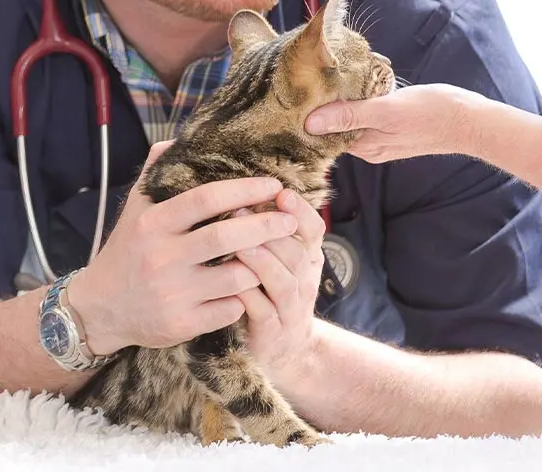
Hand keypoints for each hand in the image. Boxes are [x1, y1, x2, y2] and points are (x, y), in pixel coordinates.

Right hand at [67, 142, 295, 353]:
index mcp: (152, 223)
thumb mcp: (134, 209)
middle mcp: (161, 257)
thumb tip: (182, 139)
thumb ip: (158, 172)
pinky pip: (230, 309)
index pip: (206, 198)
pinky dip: (243, 298)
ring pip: (236, 277)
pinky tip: (246, 289)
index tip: (273, 186)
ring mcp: (172, 293)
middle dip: (266, 225)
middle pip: (227, 237)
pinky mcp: (181, 324)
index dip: (244, 189)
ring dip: (260, 265)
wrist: (100, 309)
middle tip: (290, 219)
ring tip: (273, 255)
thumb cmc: (127, 251)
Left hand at [233, 189, 323, 382]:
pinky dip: (246, 294)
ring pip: (282, 280)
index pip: (314, 230)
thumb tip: (246, 189)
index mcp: (308, 259)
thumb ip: (271, 231)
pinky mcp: (271, 331)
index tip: (281, 192)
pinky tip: (227, 280)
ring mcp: (290, 309)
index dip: (300, 211)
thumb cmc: (272, 294)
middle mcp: (305, 281)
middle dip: (269, 231)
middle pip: (296, 251)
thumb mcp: (281, 261)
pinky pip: (262, 310)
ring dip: (260, 260)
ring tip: (236, 243)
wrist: (284, 351)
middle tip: (241, 211)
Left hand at [304, 83, 479, 163]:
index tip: (293, 94)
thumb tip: (309, 123)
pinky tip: (356, 84)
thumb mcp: (386, 111)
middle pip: (335, 126)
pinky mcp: (393, 125)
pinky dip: (358, 100)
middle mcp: (370, 146)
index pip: (325, 134)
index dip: (309, 115)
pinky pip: (366, 114)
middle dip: (322, 106)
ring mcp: (382, 137)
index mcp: (365, 148)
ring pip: (350, 118)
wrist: (471, 119)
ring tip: (325, 77)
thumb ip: (349, 116)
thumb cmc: (432, 114)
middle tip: (306, 79)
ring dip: (340, 101)